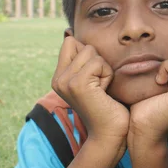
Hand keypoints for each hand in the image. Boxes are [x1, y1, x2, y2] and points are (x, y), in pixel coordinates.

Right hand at [51, 37, 129, 157]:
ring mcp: (65, 81)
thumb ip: (85, 62)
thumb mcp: (94, 80)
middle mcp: (58, 78)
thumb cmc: (109, 107)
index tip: (94, 77)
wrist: (109, 134)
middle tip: (100, 85)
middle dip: (99, 61)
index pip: (70, 42)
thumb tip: (71, 32)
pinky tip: (104, 92)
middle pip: (83, 45)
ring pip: (91, 52)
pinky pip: (98, 63)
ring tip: (102, 89)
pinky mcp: (77, 84)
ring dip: (104, 69)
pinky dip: (108, 75)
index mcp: (60, 77)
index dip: (90, 54)